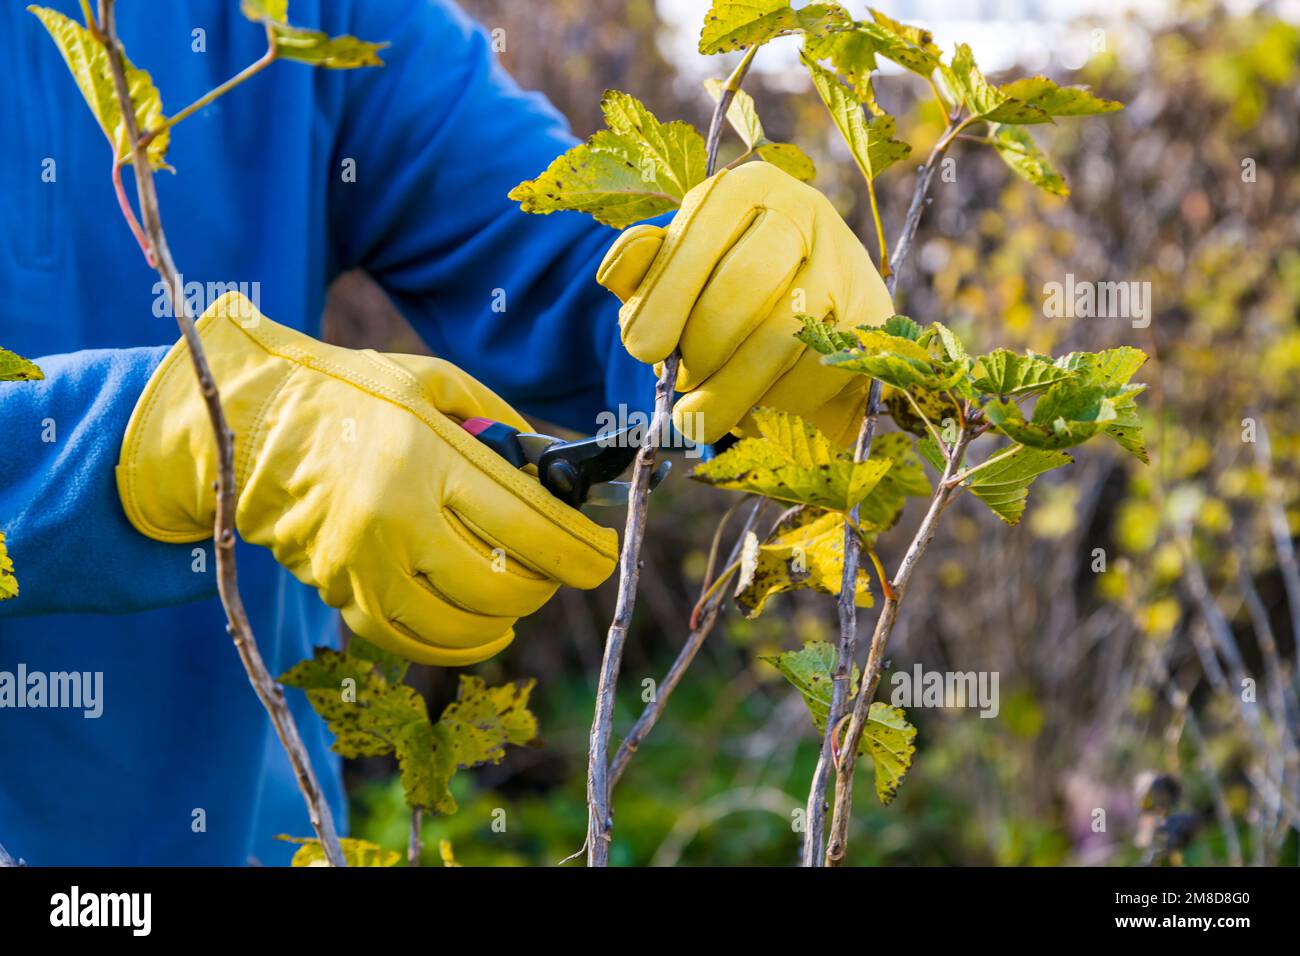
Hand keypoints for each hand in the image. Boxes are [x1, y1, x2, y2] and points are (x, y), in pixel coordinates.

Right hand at [117, 293, 617, 664]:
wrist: (255, 424)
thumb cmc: (356, 394)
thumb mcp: (435, 382)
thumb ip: (501, 423)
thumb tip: (560, 469)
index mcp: (428, 455)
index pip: (529, 525)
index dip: (579, 553)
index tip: (601, 557)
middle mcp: (396, 516)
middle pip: (502, 585)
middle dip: (544, 583)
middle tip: (556, 567)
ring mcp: (363, 563)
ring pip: (460, 626)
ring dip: (505, 619)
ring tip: (519, 598)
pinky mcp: (339, 591)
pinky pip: (409, 641)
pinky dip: (454, 645)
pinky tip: (479, 631)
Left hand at [596, 162, 892, 445]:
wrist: (810, 321)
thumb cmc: (721, 292)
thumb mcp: (673, 272)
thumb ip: (640, 268)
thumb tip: (620, 269)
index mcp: (745, 189)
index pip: (700, 238)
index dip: (666, 299)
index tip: (642, 350)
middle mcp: (803, 212)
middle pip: (741, 289)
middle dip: (700, 349)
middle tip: (681, 382)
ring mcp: (845, 264)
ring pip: (779, 338)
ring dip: (730, 389)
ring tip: (701, 414)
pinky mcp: (871, 319)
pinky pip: (814, 373)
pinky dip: (775, 403)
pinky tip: (755, 407)